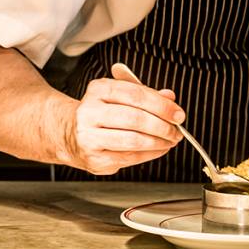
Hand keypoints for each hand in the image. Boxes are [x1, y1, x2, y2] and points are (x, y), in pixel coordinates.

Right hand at [62, 70, 184, 174]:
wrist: (70, 134)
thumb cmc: (102, 113)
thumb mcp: (120, 96)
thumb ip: (146, 95)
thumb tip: (169, 98)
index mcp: (99, 89)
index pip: (135, 94)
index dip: (161, 105)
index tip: (177, 113)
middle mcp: (90, 111)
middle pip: (135, 118)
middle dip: (162, 126)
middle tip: (176, 130)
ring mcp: (89, 136)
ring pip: (133, 140)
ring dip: (158, 142)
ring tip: (170, 140)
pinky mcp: (94, 158)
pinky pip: (129, 157)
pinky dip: (150, 154)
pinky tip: (158, 149)